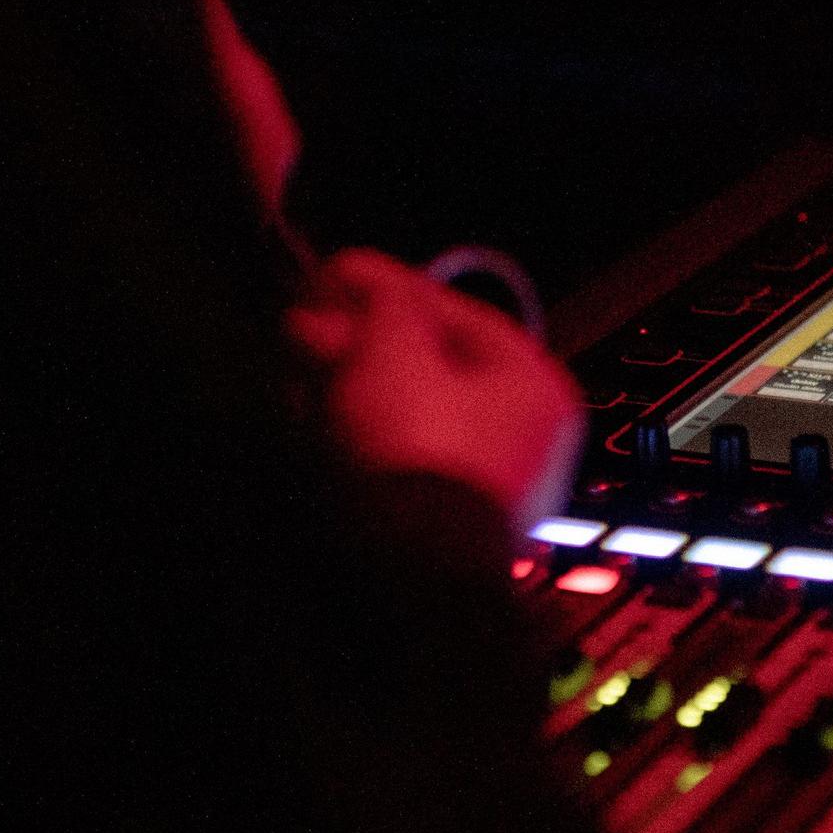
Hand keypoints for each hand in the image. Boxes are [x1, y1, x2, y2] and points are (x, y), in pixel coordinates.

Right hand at [287, 249, 578, 528]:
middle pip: (428, 363)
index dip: (389, 286)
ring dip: (349, 381)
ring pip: (405, 409)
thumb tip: (369, 281)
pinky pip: (396, 453)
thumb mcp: (396, 348)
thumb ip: (386, 302)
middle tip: (303, 323)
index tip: (338, 271)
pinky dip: (356, 429)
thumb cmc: (418, 443)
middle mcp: (521, 433)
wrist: (407, 561)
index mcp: (534, 386)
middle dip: (358, 338)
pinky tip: (311, 411)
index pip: (458, 314)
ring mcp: (482, 480)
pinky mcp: (438, 515)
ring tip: (298, 366)